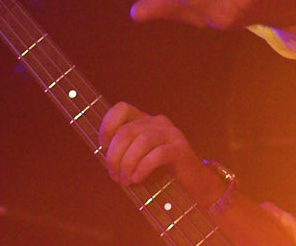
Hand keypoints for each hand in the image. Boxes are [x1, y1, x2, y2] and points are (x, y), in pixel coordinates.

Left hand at [97, 102, 224, 200]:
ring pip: (140, 142)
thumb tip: (104, 155)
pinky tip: (137, 179)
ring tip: (126, 181)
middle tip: (115, 176)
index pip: (122, 109)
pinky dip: (143, 168)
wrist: (192, 185)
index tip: (103, 147)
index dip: (108, 126)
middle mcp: (158, 122)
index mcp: (145, 121)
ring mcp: (171, 134)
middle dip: (114, 156)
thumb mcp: (138, 159)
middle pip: (126, 131)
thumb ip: (123, 153)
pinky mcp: (180, 149)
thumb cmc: (160, 174)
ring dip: (127, 164)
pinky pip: (157, 154)